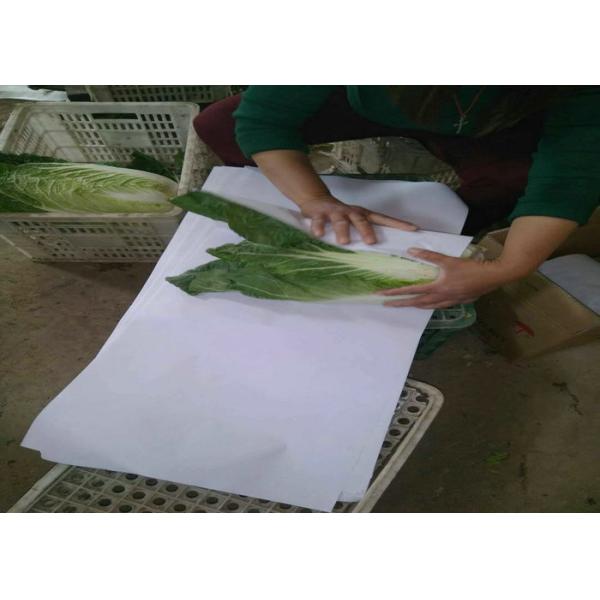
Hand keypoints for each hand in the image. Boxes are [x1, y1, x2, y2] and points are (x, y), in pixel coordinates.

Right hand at [298, 195, 416, 244]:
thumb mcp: (354, 221)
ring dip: (343, 231)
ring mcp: (335, 212)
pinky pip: (319, 221)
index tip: (413, 229)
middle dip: (366, 230)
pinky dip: (318, 228)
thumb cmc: (340, 216)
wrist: (316, 201)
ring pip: (340, 221)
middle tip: (372, 242)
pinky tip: (318, 235)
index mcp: (363, 214)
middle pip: (361, 220)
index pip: (383, 219)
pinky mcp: (319, 213)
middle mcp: (351, 212)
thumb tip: (381, 251)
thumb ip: (364, 232)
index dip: (398, 224)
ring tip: (344, 242)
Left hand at [378, 248, 514, 308]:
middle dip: (401, 304)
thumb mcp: (448, 260)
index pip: (411, 292)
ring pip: (428, 307)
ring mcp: (450, 301)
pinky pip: (439, 306)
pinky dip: (430, 305)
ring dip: (415, 306)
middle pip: (416, 303)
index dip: (395, 293)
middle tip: (387, 304)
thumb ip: (429, 255)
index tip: (382, 296)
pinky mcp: (459, 301)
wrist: (493, 276)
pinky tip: (431, 303)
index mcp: (437, 288)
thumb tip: (411, 250)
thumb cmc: (471, 268)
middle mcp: (441, 298)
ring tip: (406, 305)